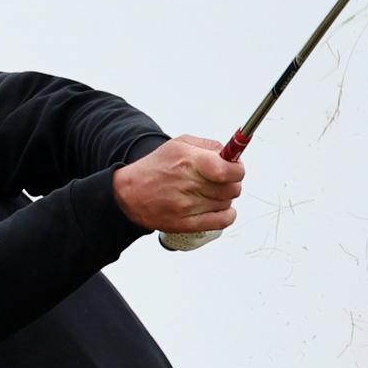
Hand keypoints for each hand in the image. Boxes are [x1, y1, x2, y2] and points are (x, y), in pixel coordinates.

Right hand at [112, 135, 243, 233]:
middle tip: (223, 180)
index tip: (235, 168)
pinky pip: (221, 222)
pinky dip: (227, 215)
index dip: (238, 169)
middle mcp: (189, 184)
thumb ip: (208, 146)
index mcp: (188, 161)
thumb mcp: (179, 144)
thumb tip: (232, 154)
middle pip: (232, 188)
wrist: (130, 194)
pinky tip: (220, 208)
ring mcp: (187, 206)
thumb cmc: (155, 168)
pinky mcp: (186, 223)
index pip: (228, 170)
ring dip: (225, 198)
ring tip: (211, 192)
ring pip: (227, 203)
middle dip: (232, 183)